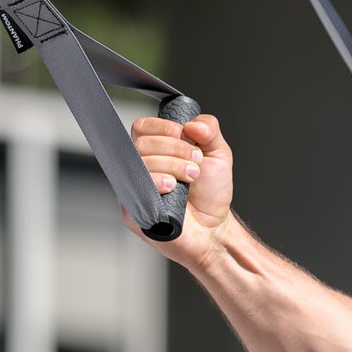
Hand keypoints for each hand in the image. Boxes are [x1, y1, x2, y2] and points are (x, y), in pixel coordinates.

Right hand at [122, 113, 233, 269]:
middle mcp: (141, 166)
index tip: (185, 135)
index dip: (162, 127)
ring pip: (140, 162)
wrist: (214, 228)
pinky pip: (134, 187)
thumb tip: (194, 123)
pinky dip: (156, 181)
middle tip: (196, 163)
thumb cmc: (210, 194)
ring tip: (191, 178)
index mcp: (156, 150)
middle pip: (142, 142)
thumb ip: (210, 131)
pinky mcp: (132, 208)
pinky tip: (171, 187)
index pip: (143, 127)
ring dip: (172, 165)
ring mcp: (134, 187)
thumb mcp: (218, 155)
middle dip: (176, 148)